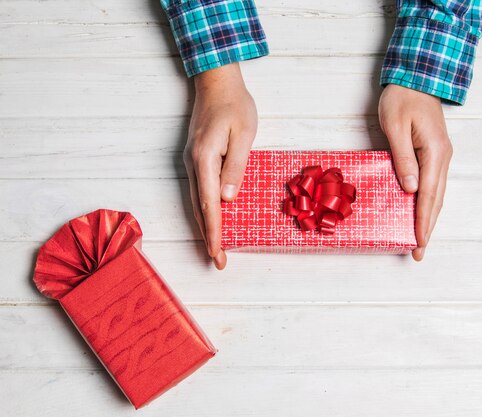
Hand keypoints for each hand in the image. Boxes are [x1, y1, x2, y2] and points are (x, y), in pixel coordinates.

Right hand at [184, 63, 256, 269]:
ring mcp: (191, 163)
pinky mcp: (196, 160)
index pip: (210, 204)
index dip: (214, 231)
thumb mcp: (243, 135)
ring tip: (215, 248)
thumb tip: (228, 200)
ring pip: (197, 202)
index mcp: (205, 159)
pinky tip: (212, 221)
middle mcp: (192, 164)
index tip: (217, 253)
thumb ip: (235, 167)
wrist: (217, 82)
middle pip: (199, 208)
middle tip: (218, 261)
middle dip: (208, 237)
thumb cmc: (235, 106)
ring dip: (205, 226)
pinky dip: (205, 211)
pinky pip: (199, 192)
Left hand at [378, 84, 452, 260]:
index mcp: (434, 152)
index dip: (423, 221)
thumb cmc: (402, 97)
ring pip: (437, 194)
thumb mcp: (395, 126)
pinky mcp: (434, 152)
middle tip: (419, 252)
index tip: (419, 242)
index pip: (428, 195)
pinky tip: (420, 212)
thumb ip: (403, 158)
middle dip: (428, 227)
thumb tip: (410, 189)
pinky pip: (433, 184)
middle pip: (437, 200)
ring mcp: (441, 155)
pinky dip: (428, 202)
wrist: (417, 74)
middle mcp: (442, 157)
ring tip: (421, 239)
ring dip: (429, 217)